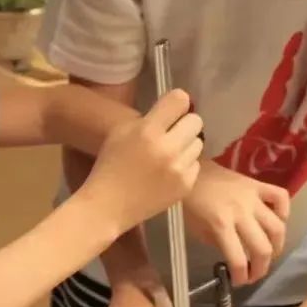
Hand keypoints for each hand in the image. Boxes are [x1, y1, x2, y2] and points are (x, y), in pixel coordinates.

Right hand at [84, 90, 203, 232]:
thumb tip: (171, 111)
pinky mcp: (186, 185)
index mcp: (147, 130)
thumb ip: (146, 119)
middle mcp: (168, 147)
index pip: (180, 99)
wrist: (108, 206)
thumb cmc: (109, 166)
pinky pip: (195, 164)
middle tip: (170, 134)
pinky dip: (184, 166)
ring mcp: (179, 168)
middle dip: (183, 124)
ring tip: (167, 156)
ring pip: (198, 143)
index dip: (176, 103)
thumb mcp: (119, 133)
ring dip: (185, 146)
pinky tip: (167, 173)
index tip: (171, 110)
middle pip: (195, 120)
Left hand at [184, 161, 289, 285]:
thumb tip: (235, 255)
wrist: (189, 171)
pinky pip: (281, 197)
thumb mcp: (195, 228)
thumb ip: (217, 242)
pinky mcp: (257, 184)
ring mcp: (252, 197)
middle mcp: (240, 212)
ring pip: (277, 227)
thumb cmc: (189, 201)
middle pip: (263, 248)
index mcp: (220, 224)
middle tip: (256, 273)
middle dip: (262, 268)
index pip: (238, 259)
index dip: (242, 276)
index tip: (240, 282)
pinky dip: (284, 211)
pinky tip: (278, 220)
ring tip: (269, 253)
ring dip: (276, 246)